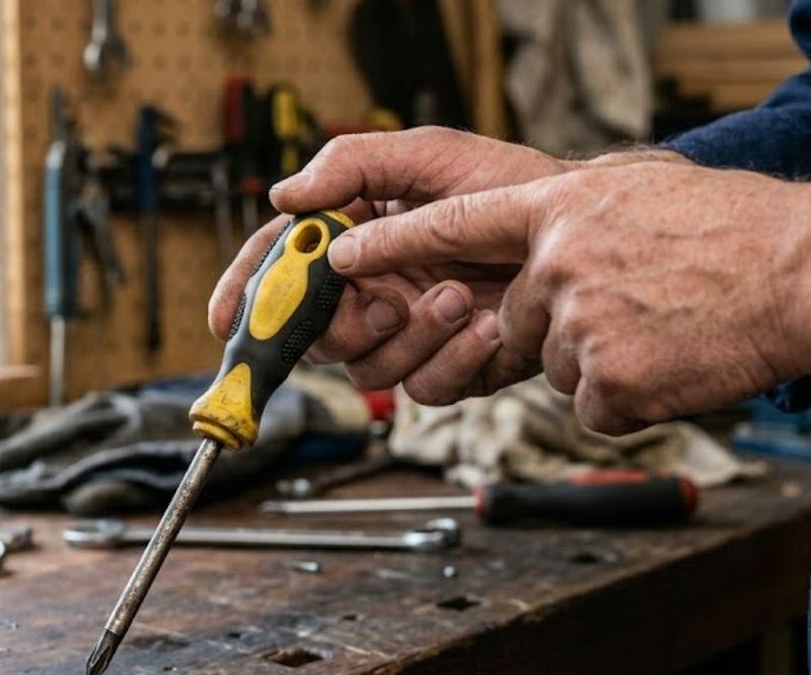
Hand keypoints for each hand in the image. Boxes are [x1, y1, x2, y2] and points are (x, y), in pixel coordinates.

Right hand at [209, 127, 577, 395]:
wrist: (583, 233)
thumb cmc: (510, 186)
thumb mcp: (429, 155)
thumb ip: (351, 163)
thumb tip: (284, 196)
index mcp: (355, 239)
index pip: (282, 270)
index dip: (247, 296)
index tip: (227, 319)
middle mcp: (373, 290)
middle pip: (315, 334)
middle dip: (344, 323)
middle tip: (387, 296)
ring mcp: (409, 335)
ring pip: (366, 370)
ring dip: (410, 337)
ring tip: (457, 294)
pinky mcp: (449, 368)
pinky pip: (424, 389)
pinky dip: (453, 360)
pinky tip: (488, 325)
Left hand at [326, 161, 810, 433]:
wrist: (801, 275)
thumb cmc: (728, 233)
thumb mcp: (637, 193)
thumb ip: (568, 219)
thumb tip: (531, 246)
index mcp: (559, 211)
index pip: (450, 224)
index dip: (390, 240)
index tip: (339, 253)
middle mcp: (555, 264)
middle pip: (515, 324)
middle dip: (560, 329)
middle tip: (630, 307)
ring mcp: (576, 324)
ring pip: (553, 367)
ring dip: (601, 362)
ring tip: (661, 328)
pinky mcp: (602, 382)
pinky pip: (590, 405)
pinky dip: (627, 396)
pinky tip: (670, 361)